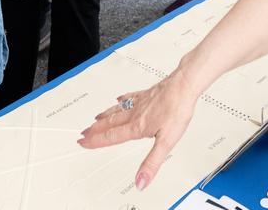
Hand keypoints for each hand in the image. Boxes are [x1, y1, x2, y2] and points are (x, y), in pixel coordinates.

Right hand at [77, 70, 201, 190]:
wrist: (185, 85)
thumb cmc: (178, 110)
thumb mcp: (167, 142)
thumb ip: (152, 163)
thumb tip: (141, 181)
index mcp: (137, 127)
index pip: (111, 137)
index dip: (96, 142)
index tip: (83, 143)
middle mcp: (135, 114)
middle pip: (110, 123)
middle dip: (95, 130)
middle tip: (83, 133)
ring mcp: (140, 102)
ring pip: (117, 111)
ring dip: (104, 116)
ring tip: (95, 119)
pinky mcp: (147, 94)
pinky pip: (129, 98)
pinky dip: (121, 101)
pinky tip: (118, 99)